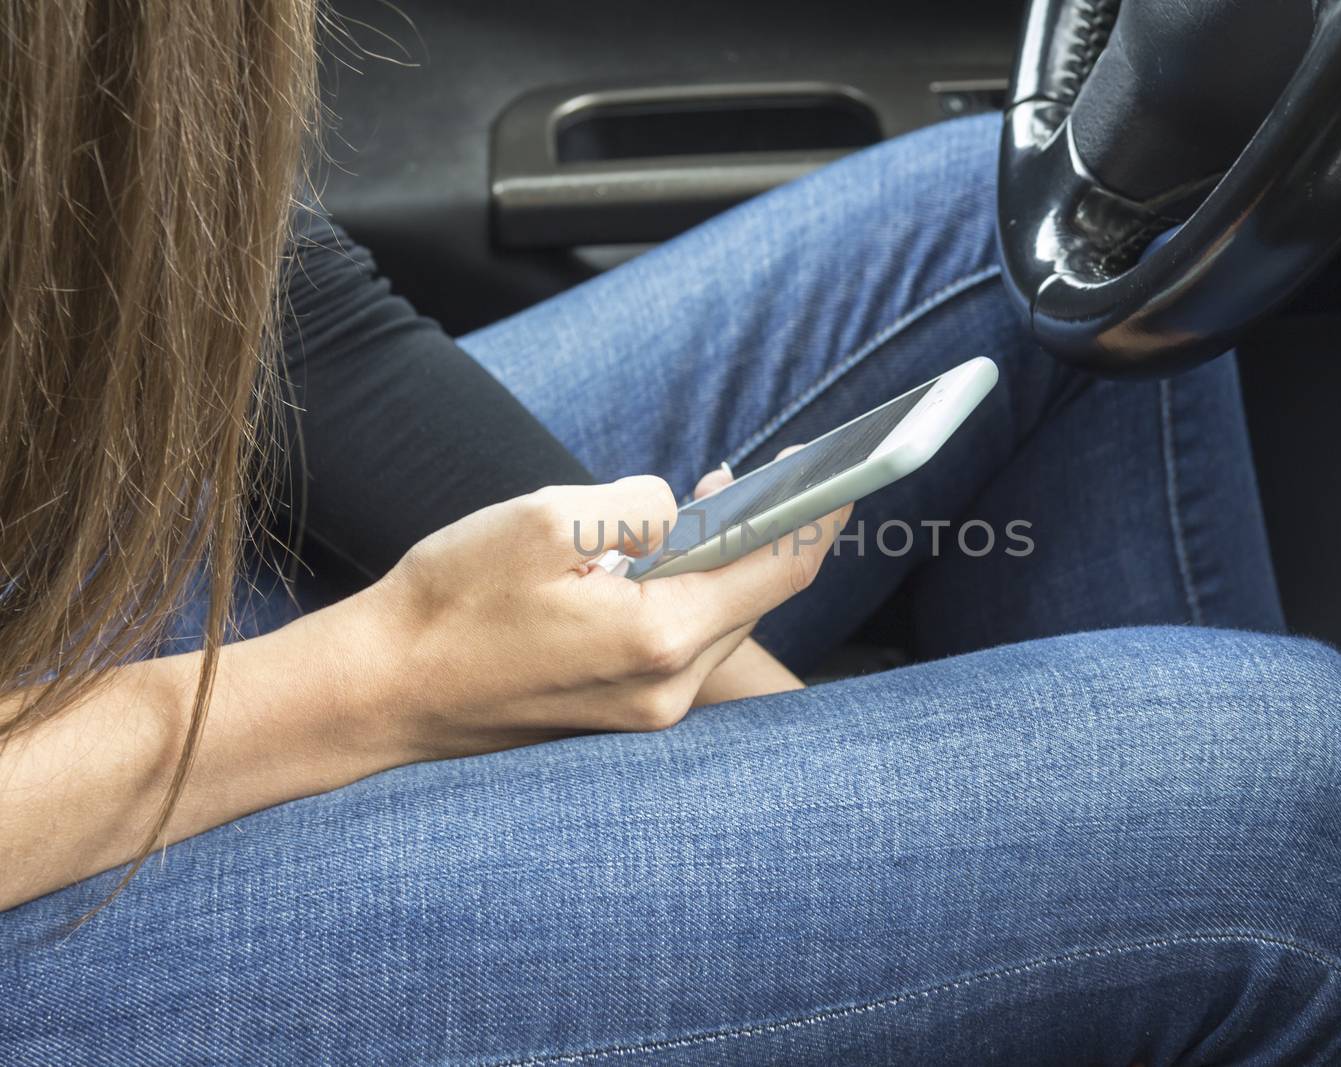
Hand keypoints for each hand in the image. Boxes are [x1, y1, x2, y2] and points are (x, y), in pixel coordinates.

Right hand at [364, 473, 849, 759]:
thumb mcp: (546, 517)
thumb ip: (637, 503)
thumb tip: (679, 509)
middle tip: (755, 474)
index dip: (819, 512)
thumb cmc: (450, 601)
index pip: (780, 569)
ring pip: (719, 621)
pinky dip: (688, 596)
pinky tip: (663, 561)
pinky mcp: (621, 715)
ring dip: (724, 563)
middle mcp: (667, 688)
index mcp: (660, 637)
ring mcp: (645, 710)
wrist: (382, 690)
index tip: (838, 469)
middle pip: (755, 598)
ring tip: (707, 505)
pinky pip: (682, 644)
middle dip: (766, 532)